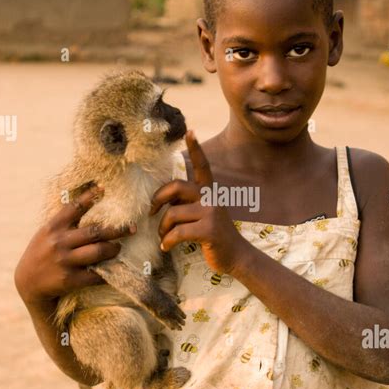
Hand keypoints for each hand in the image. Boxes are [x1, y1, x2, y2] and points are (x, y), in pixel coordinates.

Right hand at [14, 185, 136, 306]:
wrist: (28, 282)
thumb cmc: (42, 252)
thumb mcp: (47, 233)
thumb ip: (64, 221)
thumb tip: (88, 201)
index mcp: (53, 227)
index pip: (74, 207)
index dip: (90, 196)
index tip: (104, 188)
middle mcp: (59, 242)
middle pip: (95, 232)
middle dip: (117, 230)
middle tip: (132, 228)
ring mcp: (65, 261)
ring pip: (98, 252)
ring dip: (114, 249)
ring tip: (119, 248)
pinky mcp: (70, 279)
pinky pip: (96, 275)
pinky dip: (108, 272)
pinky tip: (116, 269)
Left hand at [150, 130, 247, 274]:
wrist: (236, 256)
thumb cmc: (213, 235)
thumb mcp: (202, 214)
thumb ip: (187, 203)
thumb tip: (163, 201)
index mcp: (209, 191)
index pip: (202, 166)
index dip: (196, 149)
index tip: (191, 132)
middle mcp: (211, 198)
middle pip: (176, 186)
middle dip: (158, 199)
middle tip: (152, 212)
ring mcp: (211, 213)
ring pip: (173, 214)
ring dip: (163, 229)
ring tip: (164, 238)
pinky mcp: (209, 230)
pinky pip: (178, 233)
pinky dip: (168, 242)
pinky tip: (166, 247)